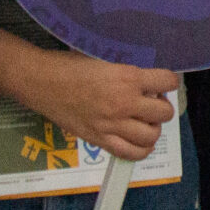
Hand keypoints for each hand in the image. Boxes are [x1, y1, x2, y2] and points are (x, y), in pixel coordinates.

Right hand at [35, 56, 178, 161]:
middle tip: (151, 102)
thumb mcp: (103, 56)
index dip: (169, 81)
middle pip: (163, 112)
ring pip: (151, 135)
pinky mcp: (99, 139)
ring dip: (153, 128)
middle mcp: (123, 102)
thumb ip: (126, 67)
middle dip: (162, 106)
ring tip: (145, 121)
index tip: (162, 82)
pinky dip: (141, 150)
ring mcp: (112, 124)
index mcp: (126, 77)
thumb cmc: (69, 65)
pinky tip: (139, 141)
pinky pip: (130, 153)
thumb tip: (146, 73)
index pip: (167, 81)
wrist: (40, 81)